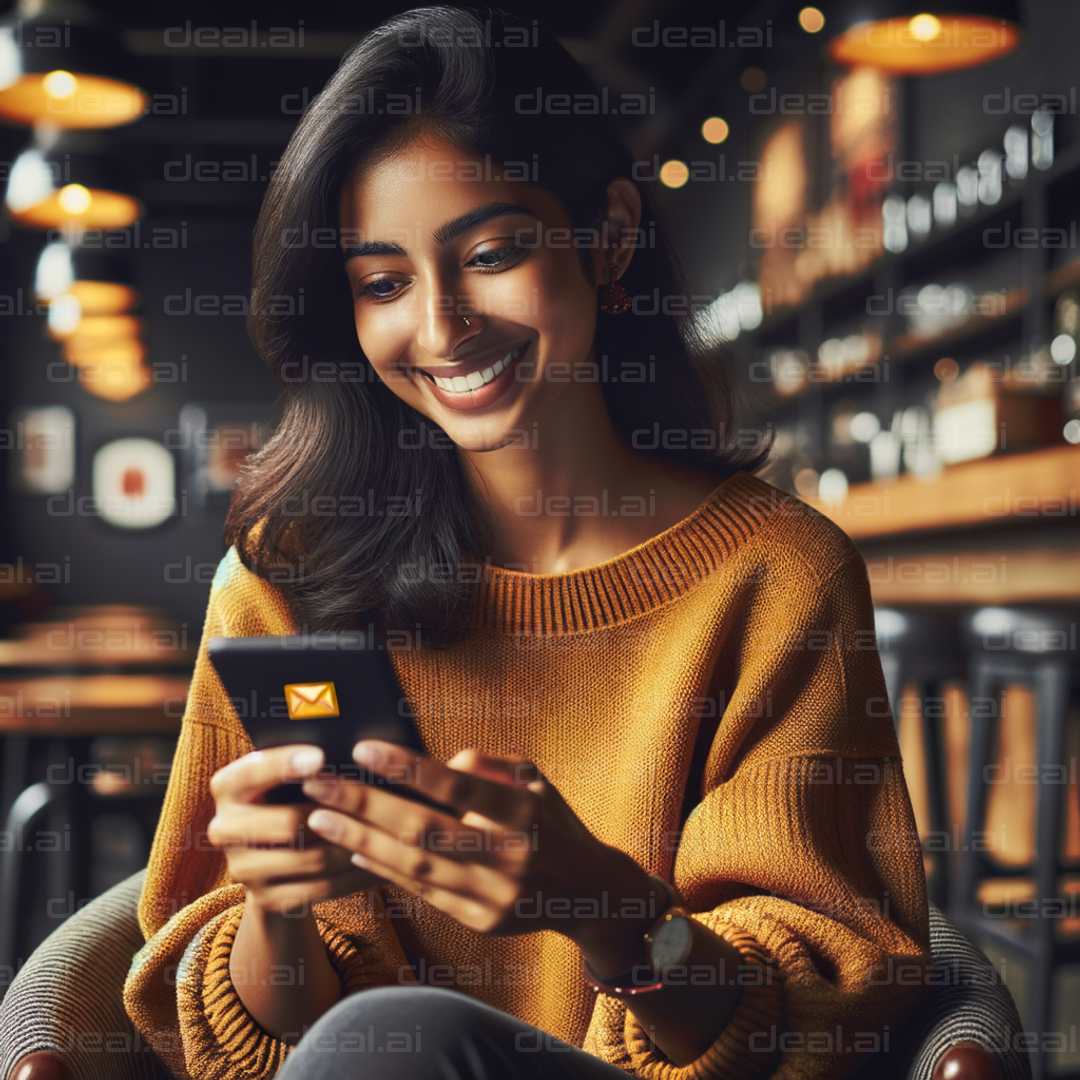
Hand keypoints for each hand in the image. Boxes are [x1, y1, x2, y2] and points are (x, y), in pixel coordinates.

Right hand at [208, 744, 381, 915]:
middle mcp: (223, 828)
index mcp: (228, 786)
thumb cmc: (294, 796)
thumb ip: (308, 761)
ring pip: (311, 857)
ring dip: (353, 845)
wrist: (279, 857)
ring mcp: (242, 868)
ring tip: (387, 833)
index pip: (252, 771)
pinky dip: (354, 876)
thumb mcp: (291, 776)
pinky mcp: (264, 899)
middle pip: (288, 822)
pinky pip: (318, 888)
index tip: (321, 756)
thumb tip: (354, 747)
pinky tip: (381, 864)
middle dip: (336, 813)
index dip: (286, 763)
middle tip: (375, 804)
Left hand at [302, 741, 656, 968]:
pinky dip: (384, 871)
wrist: (589, 892)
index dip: (406, 767)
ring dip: (360, 841)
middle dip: (364, 806)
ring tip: (319, 820)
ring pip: (413, 867)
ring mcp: (494, 895)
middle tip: (318, 786)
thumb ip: (485, 764)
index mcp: (525, 812)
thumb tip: (430, 762)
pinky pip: (421, 894)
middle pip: (423, 830)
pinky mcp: (480, 922)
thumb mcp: (534, 779)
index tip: (362, 749)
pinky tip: (354, 852)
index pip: (456, 786)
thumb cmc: (551, 822)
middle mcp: (510, 856)